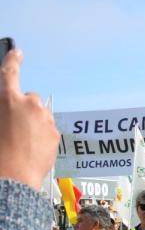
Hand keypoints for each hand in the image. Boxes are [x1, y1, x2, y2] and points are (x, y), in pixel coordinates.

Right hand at [0, 49, 59, 189]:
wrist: (12, 177)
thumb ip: (2, 108)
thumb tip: (8, 108)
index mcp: (7, 98)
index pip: (10, 72)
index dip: (13, 60)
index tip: (18, 52)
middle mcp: (30, 105)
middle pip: (29, 97)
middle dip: (22, 107)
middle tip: (12, 124)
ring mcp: (45, 119)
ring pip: (40, 114)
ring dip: (33, 121)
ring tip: (21, 140)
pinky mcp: (55, 134)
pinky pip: (48, 129)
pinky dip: (41, 134)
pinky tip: (30, 148)